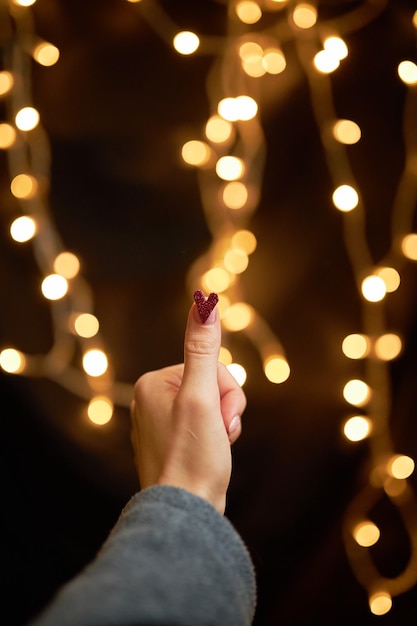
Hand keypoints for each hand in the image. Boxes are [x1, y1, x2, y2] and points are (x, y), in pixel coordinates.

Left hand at [130, 299, 245, 513]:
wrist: (186, 512)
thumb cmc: (192, 456)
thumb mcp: (202, 397)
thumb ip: (203, 349)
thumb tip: (204, 302)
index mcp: (153, 384)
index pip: (209, 368)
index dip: (224, 392)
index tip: (216, 419)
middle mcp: (151, 400)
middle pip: (210, 386)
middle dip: (225, 410)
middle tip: (218, 435)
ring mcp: (161, 423)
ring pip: (211, 407)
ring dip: (223, 425)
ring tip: (214, 449)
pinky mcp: (172, 443)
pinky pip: (205, 427)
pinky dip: (216, 439)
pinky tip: (210, 458)